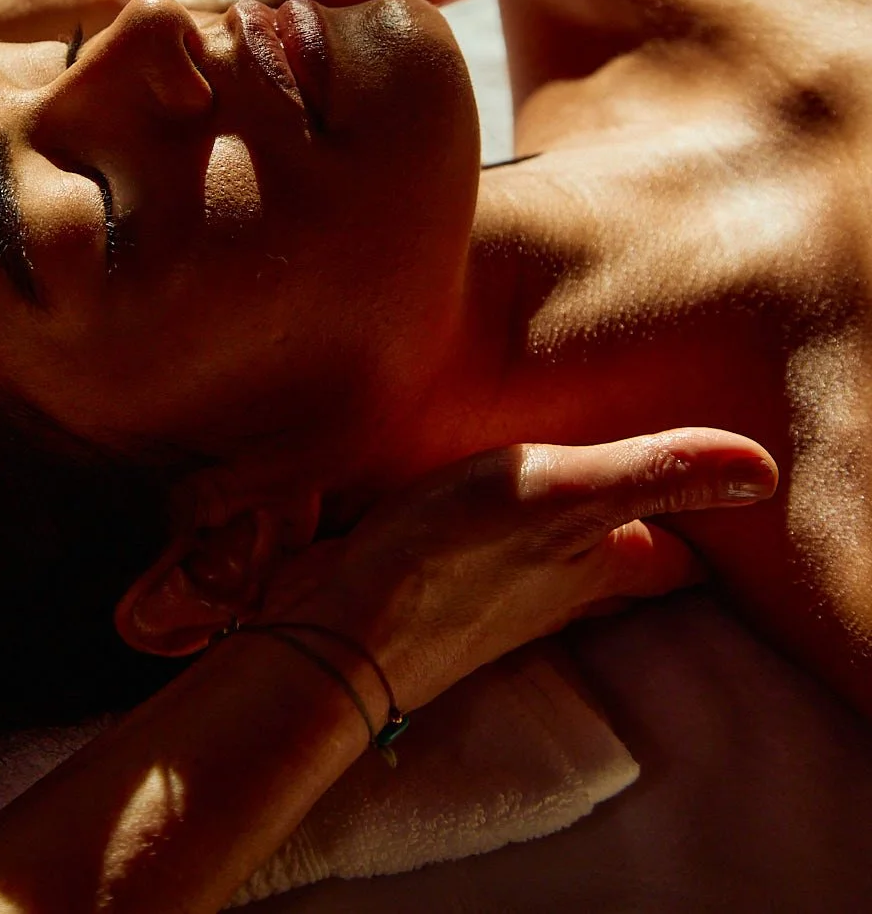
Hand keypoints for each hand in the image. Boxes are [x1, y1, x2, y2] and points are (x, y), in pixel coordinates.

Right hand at [262, 428, 776, 713]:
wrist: (339, 632)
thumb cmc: (452, 559)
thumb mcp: (558, 493)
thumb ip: (651, 472)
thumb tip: (764, 471)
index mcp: (596, 568)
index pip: (676, 560)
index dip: (709, 533)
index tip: (732, 502)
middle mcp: (554, 590)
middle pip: (621, 569)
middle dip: (648, 534)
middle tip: (667, 492)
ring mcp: (494, 595)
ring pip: (557, 565)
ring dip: (576, 534)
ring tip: (586, 488)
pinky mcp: (437, 585)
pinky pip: (493, 556)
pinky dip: (506, 531)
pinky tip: (488, 505)